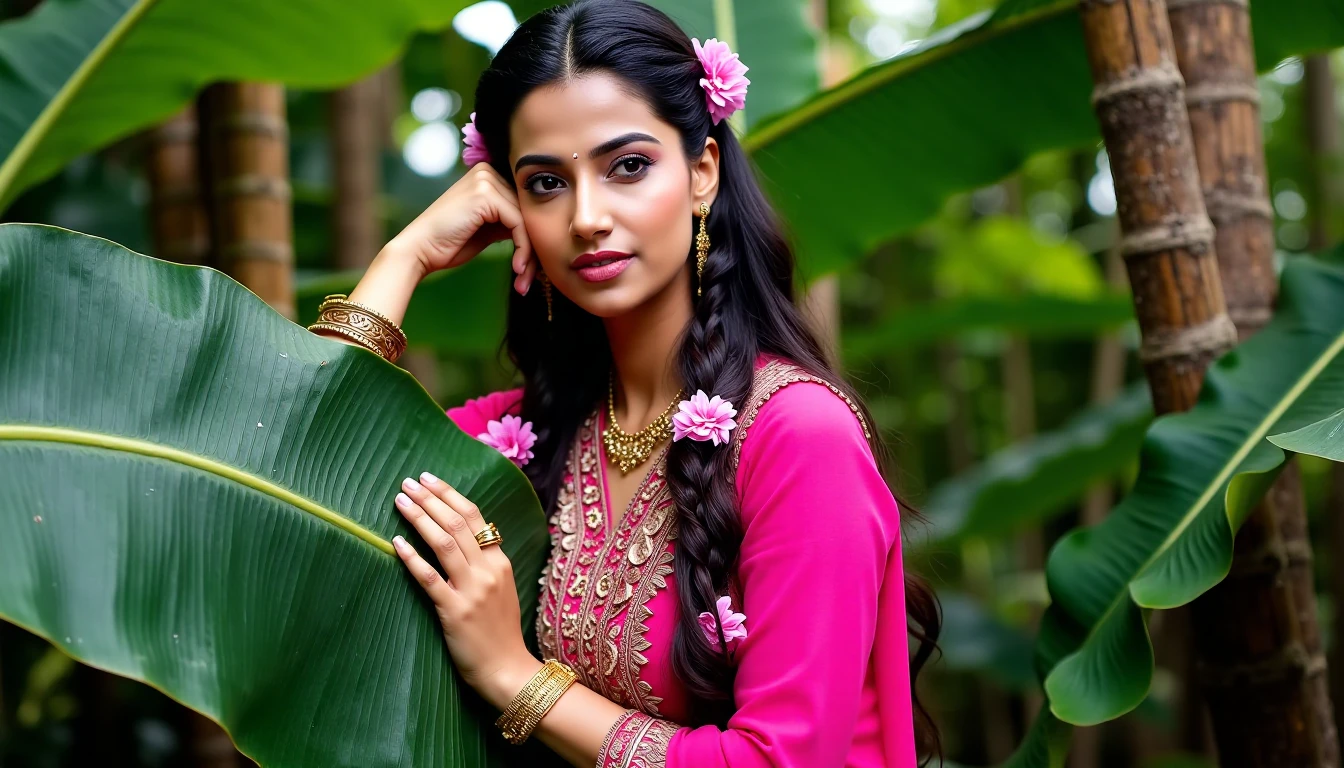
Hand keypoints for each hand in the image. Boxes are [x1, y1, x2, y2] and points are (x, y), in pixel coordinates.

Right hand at [382, 163, 537, 294]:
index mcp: (487, 175)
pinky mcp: (486, 195)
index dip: (531, 237)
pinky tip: (517, 268)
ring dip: (529, 254)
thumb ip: (509, 220)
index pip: (522, 205)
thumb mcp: (487, 228)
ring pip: (526, 219)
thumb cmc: (450, 242)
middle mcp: (487, 171)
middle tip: (529, 278)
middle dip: (532, 248)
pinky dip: (522, 249)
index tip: (531, 268)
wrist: (420, 250)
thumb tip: (539, 228)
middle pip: (527, 211)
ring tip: (523, 279)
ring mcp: (486, 180)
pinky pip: (518, 223)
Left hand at [390, 470, 535, 704]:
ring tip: (401, 500)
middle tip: (409, 482)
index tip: (430, 479)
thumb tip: (463, 537)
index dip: (450, 495)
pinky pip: (429, 578)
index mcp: (499, 562)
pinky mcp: (454, 611)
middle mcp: (487, 570)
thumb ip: (485, 563)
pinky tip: (395, 542)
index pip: (475, 517)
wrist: (507, 669)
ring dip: (420, 518)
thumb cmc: (500, 631)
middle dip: (431, 499)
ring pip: (444, 543)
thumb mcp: (502, 589)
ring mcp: (472, 590)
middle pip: (457, 524)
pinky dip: (412, 557)